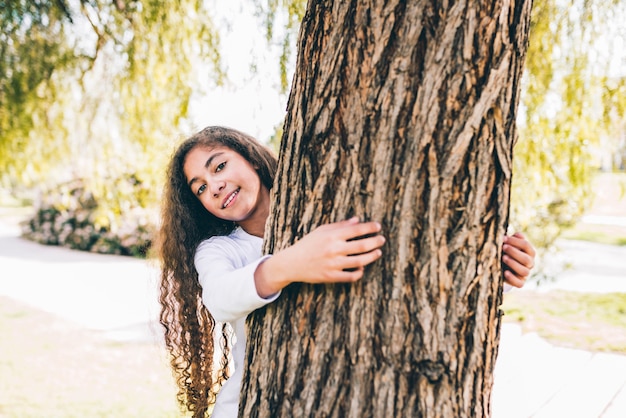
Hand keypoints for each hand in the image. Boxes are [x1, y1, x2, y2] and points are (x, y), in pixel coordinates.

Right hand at [254, 217, 384, 296]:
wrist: (292, 263)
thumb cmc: (308, 244)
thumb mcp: (321, 231)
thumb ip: (340, 226)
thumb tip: (357, 220)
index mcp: (332, 236)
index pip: (356, 230)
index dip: (370, 227)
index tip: (378, 227)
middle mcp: (334, 249)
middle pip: (362, 245)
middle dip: (375, 242)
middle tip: (382, 240)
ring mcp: (333, 264)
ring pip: (360, 261)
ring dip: (372, 256)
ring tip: (378, 252)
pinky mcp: (331, 277)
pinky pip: (351, 276)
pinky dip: (359, 272)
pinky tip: (363, 267)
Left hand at [502, 232, 535, 287]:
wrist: (503, 265)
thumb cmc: (507, 251)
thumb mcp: (510, 244)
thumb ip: (514, 239)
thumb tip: (518, 234)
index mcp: (530, 252)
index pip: (526, 245)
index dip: (515, 241)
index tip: (503, 238)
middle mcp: (530, 263)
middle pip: (526, 259)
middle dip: (514, 252)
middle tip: (503, 247)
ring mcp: (526, 273)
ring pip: (524, 271)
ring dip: (513, 264)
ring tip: (503, 257)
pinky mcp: (520, 282)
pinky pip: (519, 283)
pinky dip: (512, 278)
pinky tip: (505, 272)